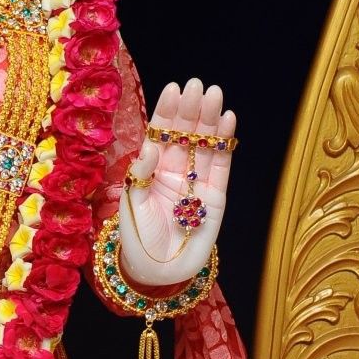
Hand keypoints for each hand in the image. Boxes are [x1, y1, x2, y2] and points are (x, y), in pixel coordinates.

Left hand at [118, 78, 234, 289]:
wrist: (160, 272)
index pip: (160, 134)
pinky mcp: (216, 196)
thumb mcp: (131, 205)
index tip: (174, 89)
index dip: (167, 112)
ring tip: (216, 95)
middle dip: (192, 109)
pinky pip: (222, 165)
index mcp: (151, 170)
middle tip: (198, 86)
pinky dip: (225, 144)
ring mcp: (197, 182)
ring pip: (205, 145)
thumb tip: (150, 145)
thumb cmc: (139, 239)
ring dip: (210, 120)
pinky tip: (228, 121)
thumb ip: (140, 175)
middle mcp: (175, 171)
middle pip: (185, 134)